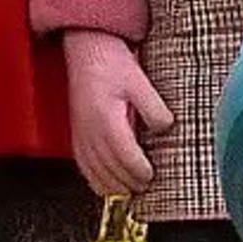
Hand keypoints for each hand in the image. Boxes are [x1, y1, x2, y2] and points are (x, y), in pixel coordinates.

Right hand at [62, 29, 172, 199]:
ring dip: (114, 186)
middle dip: (129, 182)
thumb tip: (165, 129)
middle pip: (110, 171)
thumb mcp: (140, 83)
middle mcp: (90, 133)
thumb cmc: (113, 65)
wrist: (87, 52)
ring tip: (132, 189)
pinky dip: (96, 180)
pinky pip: (84, 167)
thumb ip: (154, 109)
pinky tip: (109, 186)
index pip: (124, 157)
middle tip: (147, 186)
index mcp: (106, 121)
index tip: (152, 176)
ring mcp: (81, 136)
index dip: (139, 171)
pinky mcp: (77, 136)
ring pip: (94, 174)